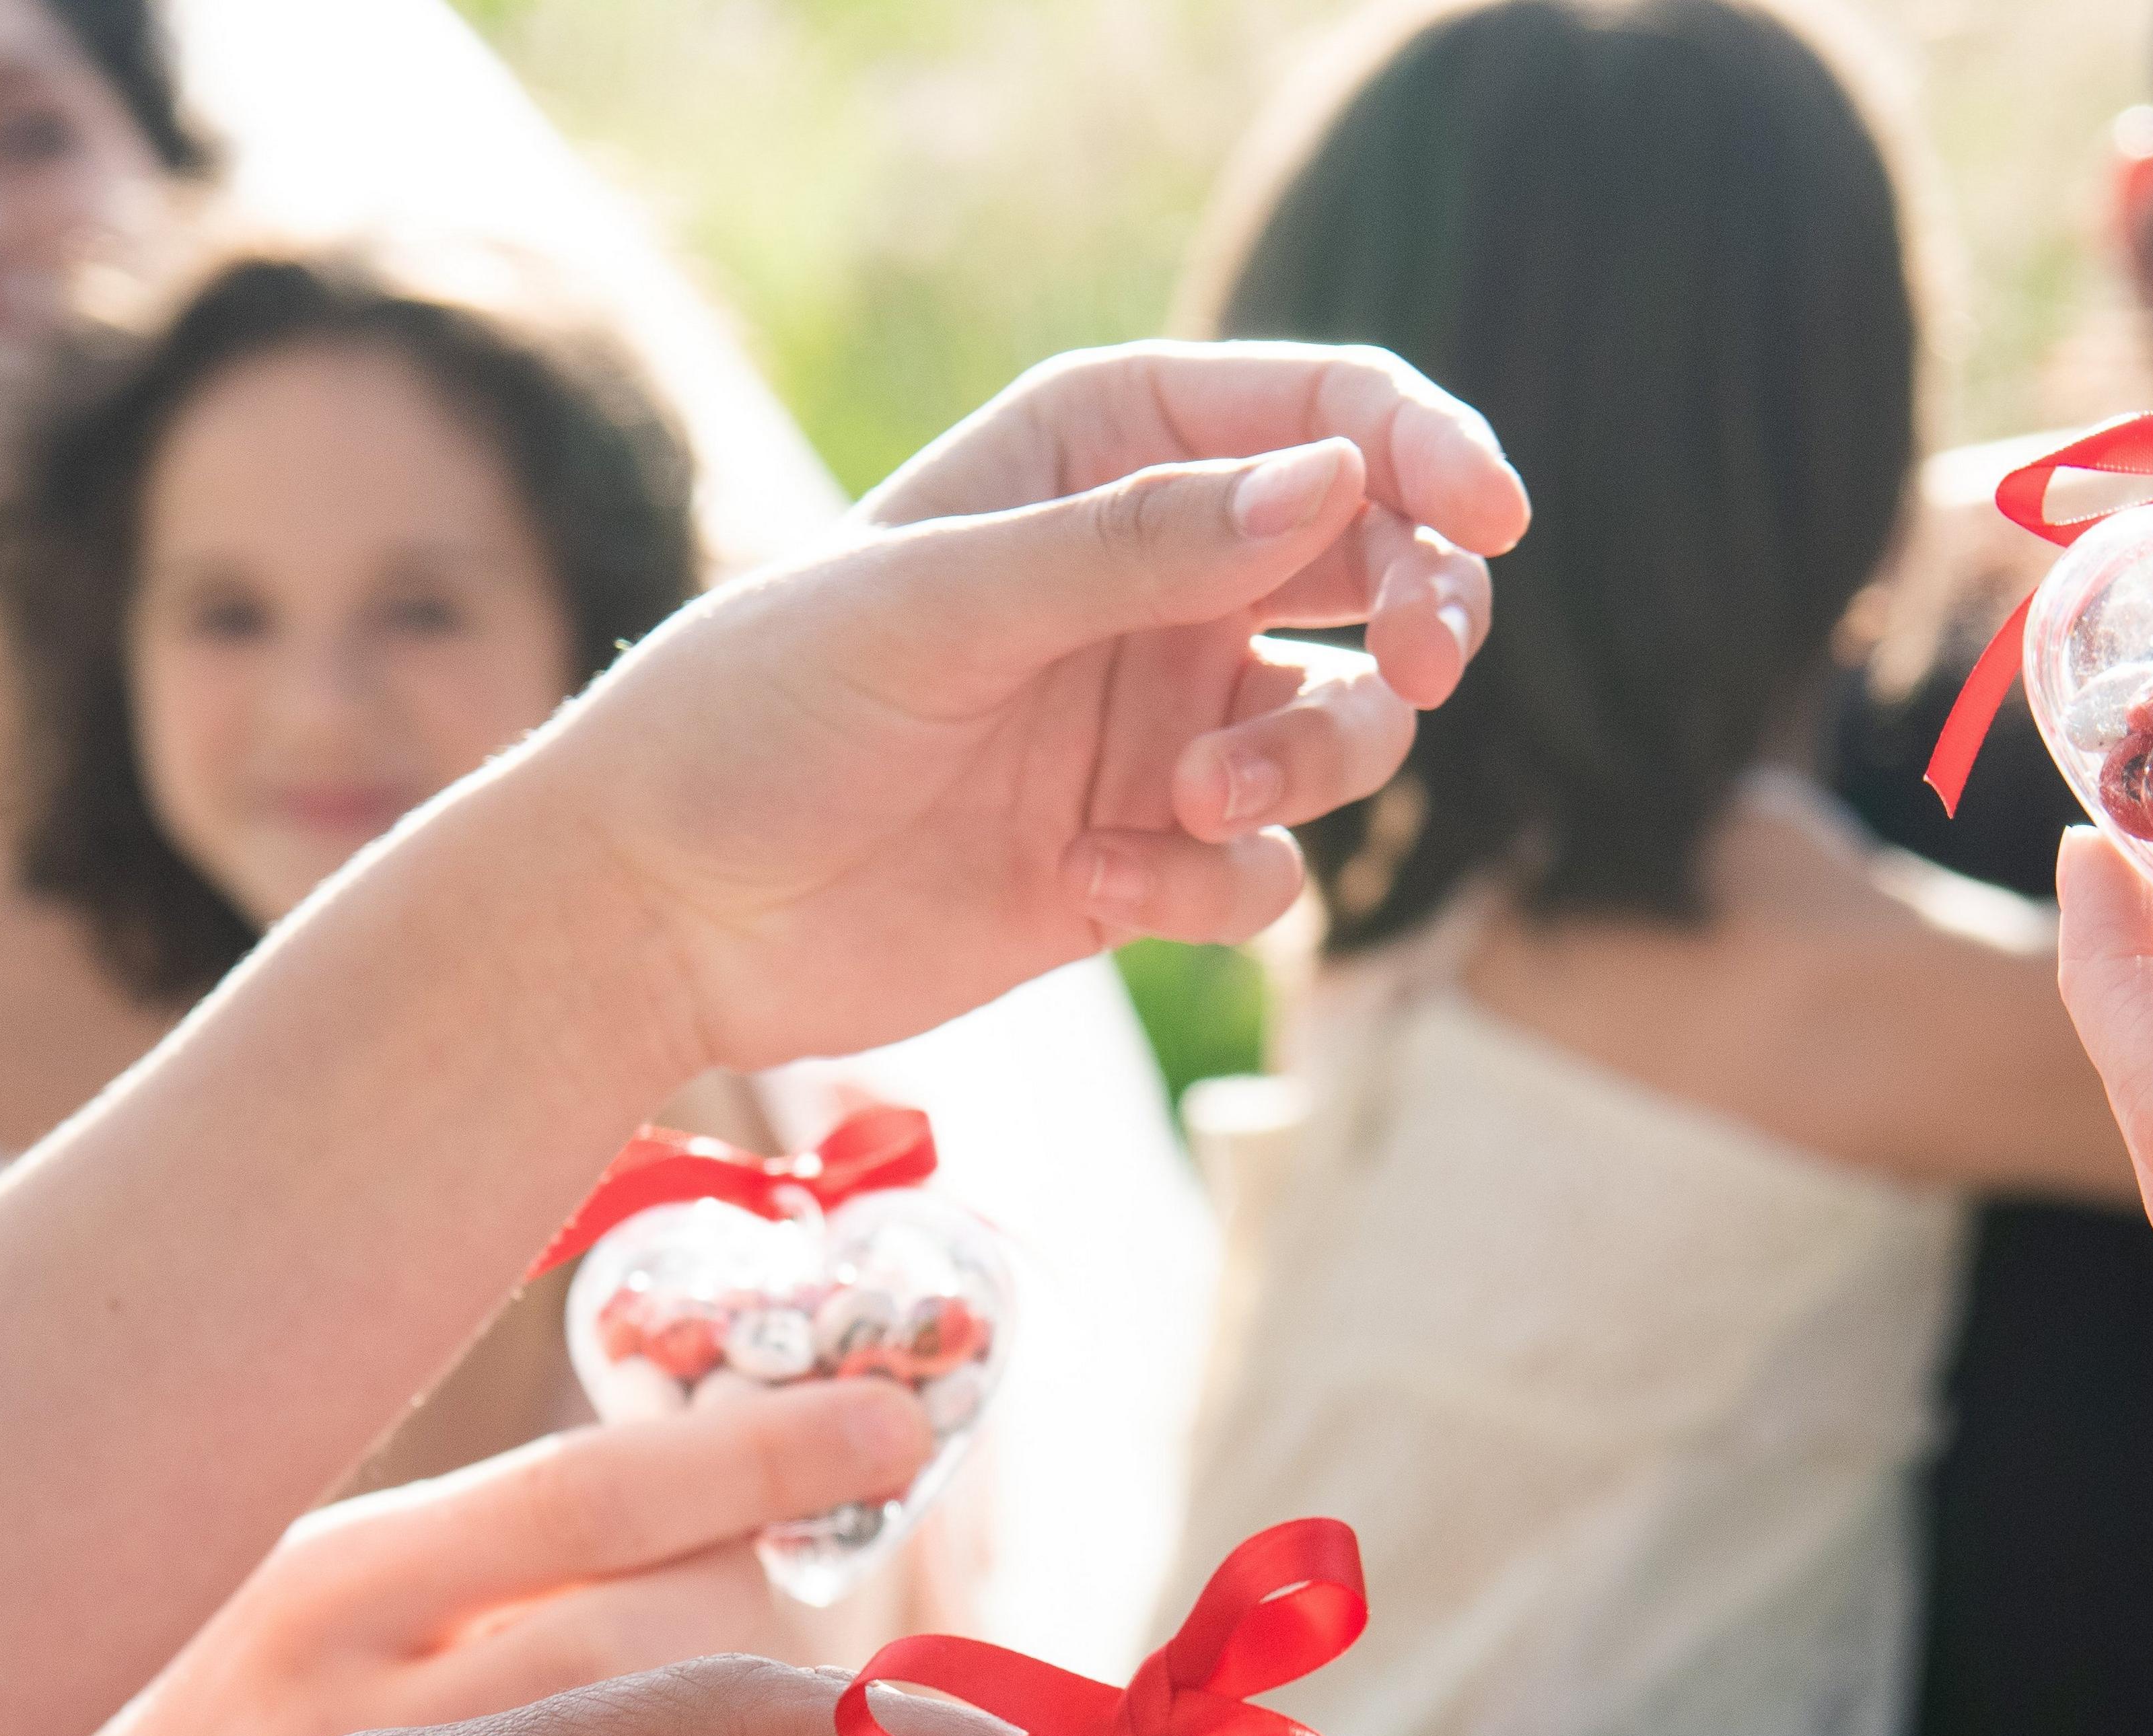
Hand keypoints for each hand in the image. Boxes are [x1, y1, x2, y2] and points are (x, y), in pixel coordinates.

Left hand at [521, 342, 1528, 1077]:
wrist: (662, 908)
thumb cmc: (762, 708)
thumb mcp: (941, 604)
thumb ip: (1136, 547)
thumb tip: (1329, 482)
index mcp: (1097, 456)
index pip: (1315, 411)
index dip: (1420, 446)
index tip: (1490, 513)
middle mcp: (1148, 576)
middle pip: (1377, 562)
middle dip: (1426, 609)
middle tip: (1418, 662)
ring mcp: (1155, 720)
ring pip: (1345, 726)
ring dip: (1309, 767)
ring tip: (1188, 803)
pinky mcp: (1143, 855)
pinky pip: (1264, 865)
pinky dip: (1212, 880)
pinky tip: (1088, 884)